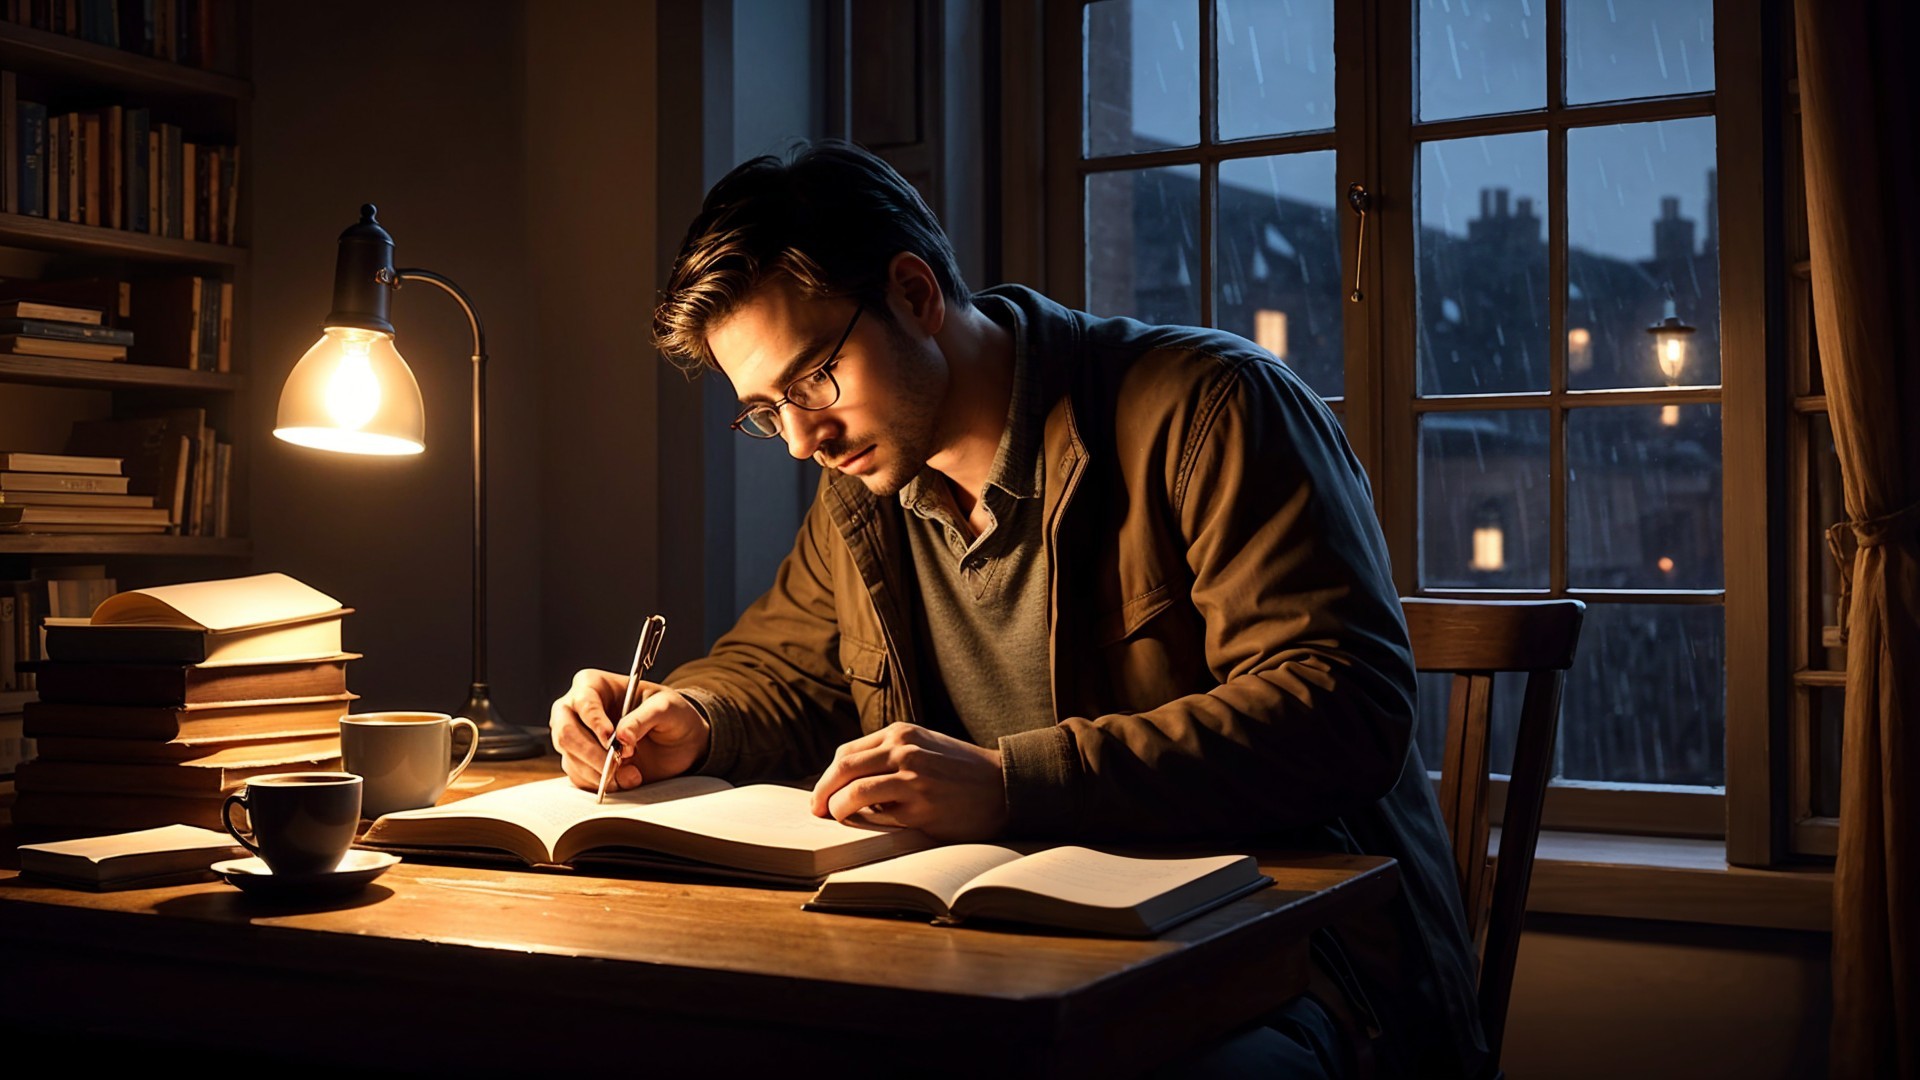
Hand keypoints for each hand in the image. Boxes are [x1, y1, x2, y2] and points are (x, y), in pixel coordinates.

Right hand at [548, 669, 709, 792]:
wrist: (678, 741)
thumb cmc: (670, 713)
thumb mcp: (667, 707)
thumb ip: (643, 718)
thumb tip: (621, 736)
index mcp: (594, 685)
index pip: (583, 702)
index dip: (595, 722)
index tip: (611, 740)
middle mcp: (576, 710)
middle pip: (565, 733)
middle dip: (591, 753)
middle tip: (616, 764)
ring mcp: (576, 738)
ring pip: (572, 759)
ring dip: (602, 773)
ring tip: (633, 773)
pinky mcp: (582, 762)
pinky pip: (580, 778)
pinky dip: (602, 784)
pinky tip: (626, 779)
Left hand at [809, 723, 1007, 840]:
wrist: (1003, 786)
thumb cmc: (961, 772)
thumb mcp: (925, 748)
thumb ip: (890, 757)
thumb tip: (847, 784)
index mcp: (901, 733)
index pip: (847, 753)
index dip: (828, 776)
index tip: (823, 794)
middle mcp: (904, 749)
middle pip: (842, 767)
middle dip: (822, 791)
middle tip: (816, 809)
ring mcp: (912, 776)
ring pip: (853, 790)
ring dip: (835, 808)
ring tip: (835, 818)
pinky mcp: (921, 804)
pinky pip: (878, 813)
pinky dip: (864, 820)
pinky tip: (865, 825)